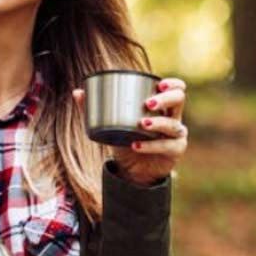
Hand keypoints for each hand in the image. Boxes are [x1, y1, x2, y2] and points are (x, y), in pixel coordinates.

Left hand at [73, 77, 187, 185]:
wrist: (133, 171)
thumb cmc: (126, 141)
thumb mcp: (111, 125)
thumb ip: (95, 110)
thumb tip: (77, 92)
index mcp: (162, 106)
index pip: (177, 89)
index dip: (172, 84)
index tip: (159, 84)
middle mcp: (173, 118)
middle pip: (179, 100)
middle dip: (165, 99)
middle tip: (148, 103)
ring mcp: (177, 135)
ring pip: (173, 124)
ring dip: (158, 122)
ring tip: (142, 124)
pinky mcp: (175, 151)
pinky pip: (165, 146)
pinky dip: (150, 146)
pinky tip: (136, 145)